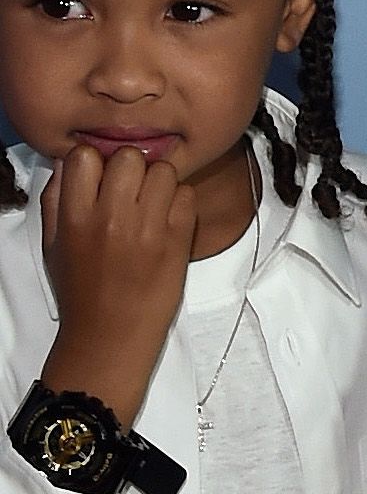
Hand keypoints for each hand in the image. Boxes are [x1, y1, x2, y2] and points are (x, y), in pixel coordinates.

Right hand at [40, 146, 200, 423]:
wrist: (109, 338)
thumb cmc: (80, 293)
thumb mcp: (52, 245)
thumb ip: (55, 200)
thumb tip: (68, 164)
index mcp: (75, 216)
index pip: (86, 155)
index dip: (96, 161)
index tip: (101, 177)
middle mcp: (111, 217)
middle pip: (130, 157)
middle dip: (131, 168)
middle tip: (131, 190)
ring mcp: (148, 228)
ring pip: (164, 171)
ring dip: (159, 183)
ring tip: (152, 206)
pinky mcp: (177, 241)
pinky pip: (187, 196)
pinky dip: (180, 204)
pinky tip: (168, 222)